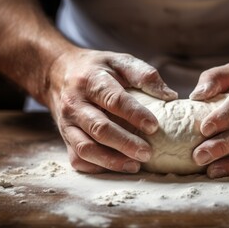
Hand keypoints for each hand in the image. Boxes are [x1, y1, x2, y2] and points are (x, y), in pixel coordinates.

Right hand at [47, 48, 176, 173]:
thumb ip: (144, 75)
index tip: (154, 126)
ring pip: (86, 147)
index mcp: (90, 81)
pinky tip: (118, 167)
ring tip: (135, 165)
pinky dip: (97, 167)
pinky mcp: (65, 138)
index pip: (113, 99)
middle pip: (99, 128)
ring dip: (111, 160)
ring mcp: (67, 123)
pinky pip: (78, 158)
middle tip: (147, 153)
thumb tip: (170, 96)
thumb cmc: (97, 69)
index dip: (134, 114)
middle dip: (125, 143)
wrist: (59, 73)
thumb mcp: (119, 61)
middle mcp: (75, 103)